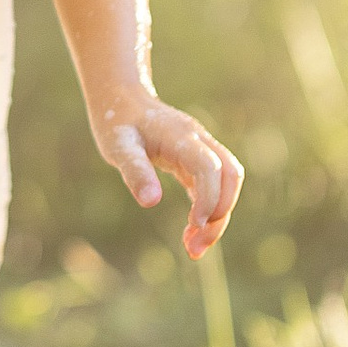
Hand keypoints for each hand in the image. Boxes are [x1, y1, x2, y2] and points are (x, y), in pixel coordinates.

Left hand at [93, 89, 242, 257]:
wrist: (121, 98)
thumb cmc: (117, 121)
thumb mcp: (118, 146)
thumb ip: (135, 171)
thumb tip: (150, 202)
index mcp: (181, 136)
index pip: (210, 167)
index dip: (208, 197)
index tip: (193, 225)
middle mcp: (199, 141)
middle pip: (230, 177)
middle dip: (219, 215)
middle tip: (195, 248)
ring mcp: (201, 150)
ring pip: (227, 184)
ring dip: (217, 217)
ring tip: (194, 247)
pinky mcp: (196, 161)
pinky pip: (213, 188)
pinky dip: (207, 211)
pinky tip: (191, 232)